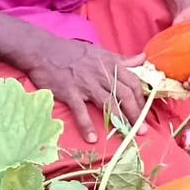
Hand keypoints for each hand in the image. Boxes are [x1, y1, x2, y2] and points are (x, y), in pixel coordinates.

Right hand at [17, 35, 149, 143]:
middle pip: (125, 95)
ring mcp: (86, 84)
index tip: (145, 110)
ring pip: (109, 103)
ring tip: (128, 134)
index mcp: (110, 64)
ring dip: (120, 120)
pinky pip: (81, 111)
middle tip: (143, 129)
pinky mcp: (70, 93)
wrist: (43, 51)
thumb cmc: (72, 52)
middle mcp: (102, 74)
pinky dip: (87, 125)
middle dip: (136, 113)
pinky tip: (92, 138)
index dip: (141, 98)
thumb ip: (122, 59)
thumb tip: (143, 59)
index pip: (133, 82)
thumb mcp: (100, 52)